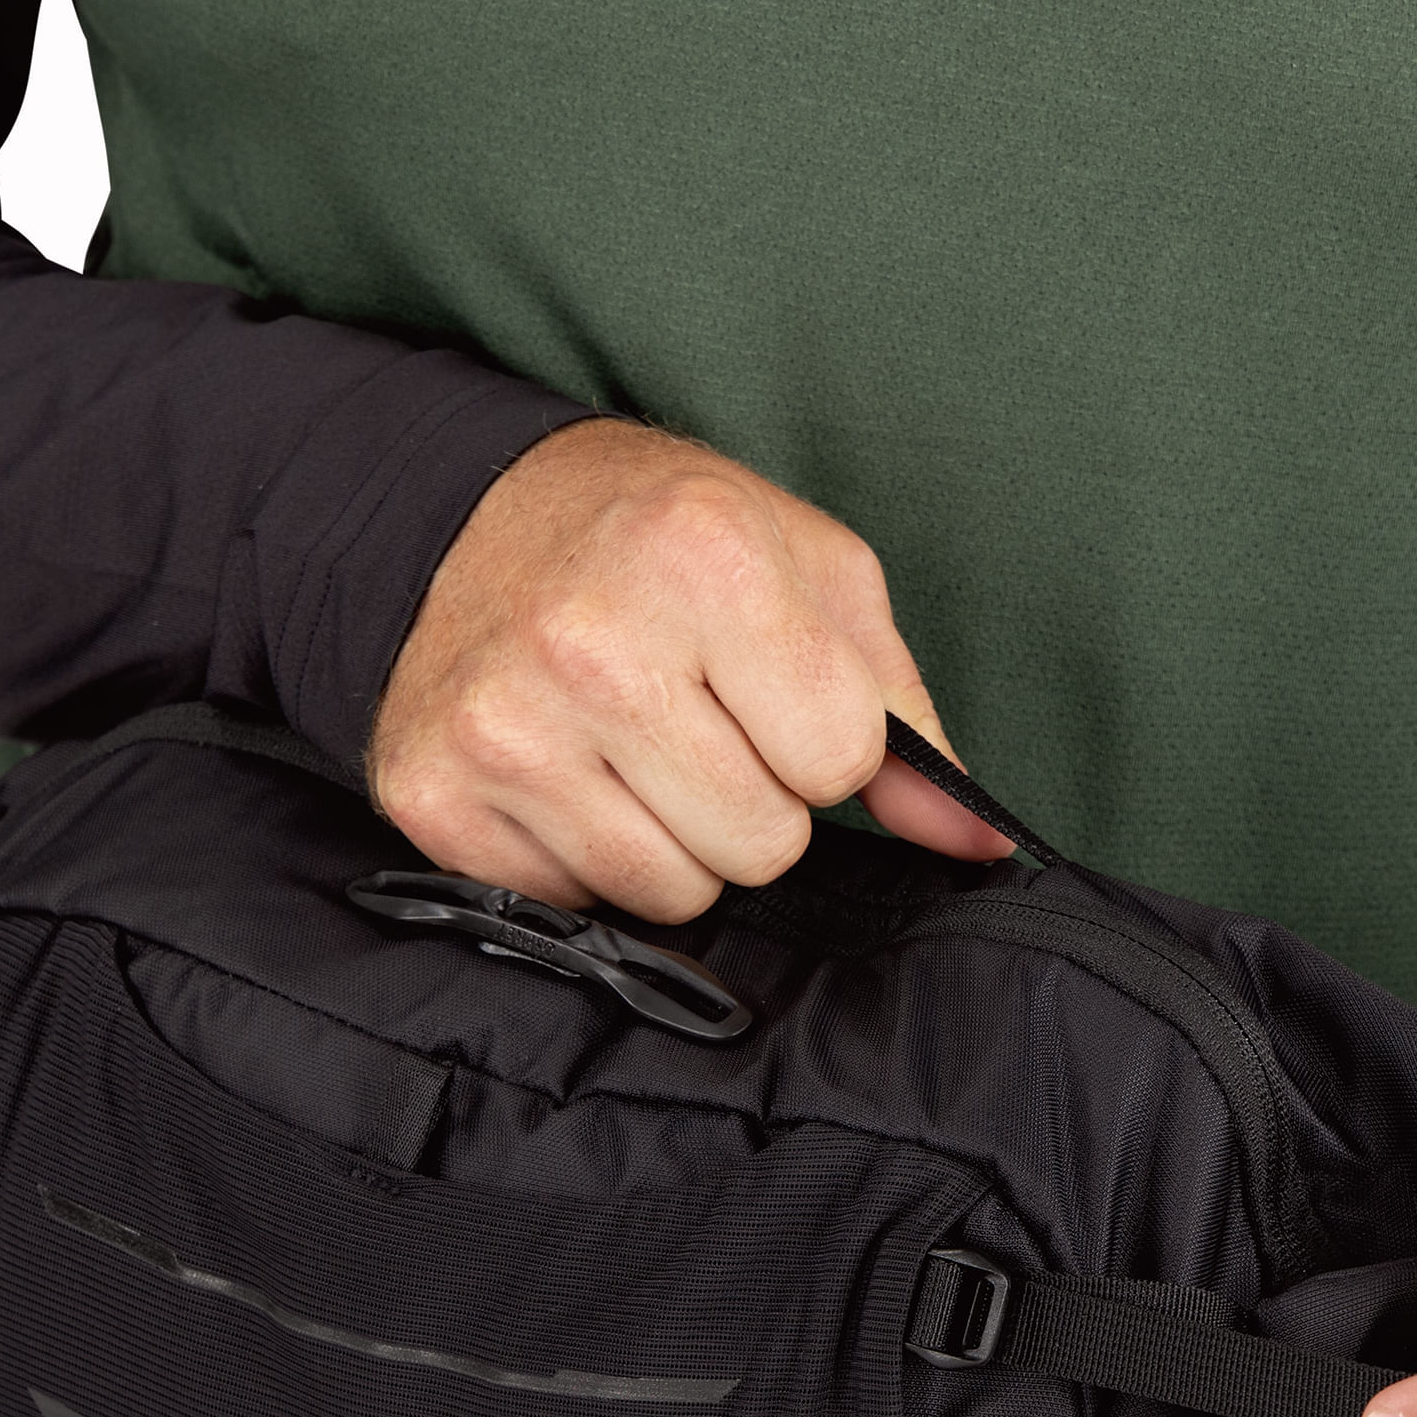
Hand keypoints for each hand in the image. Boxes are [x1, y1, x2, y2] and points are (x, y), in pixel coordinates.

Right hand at [367, 421, 1009, 922]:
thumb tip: (982, 846)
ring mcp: (501, 725)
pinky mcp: (435, 794)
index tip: (769, 690)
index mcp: (704, 559)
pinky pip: (577, 903)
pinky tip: (566, 772)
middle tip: (698, 722)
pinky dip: (586, 857)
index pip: (840, 762)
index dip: (822, 742)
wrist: (474, 514)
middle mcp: (591, 642)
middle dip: (753, 800)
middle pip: (761, 845)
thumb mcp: (817, 582)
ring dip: (675, 841)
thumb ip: (905, 721)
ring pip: (673, 892)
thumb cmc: (673, 545)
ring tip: (634, 749)